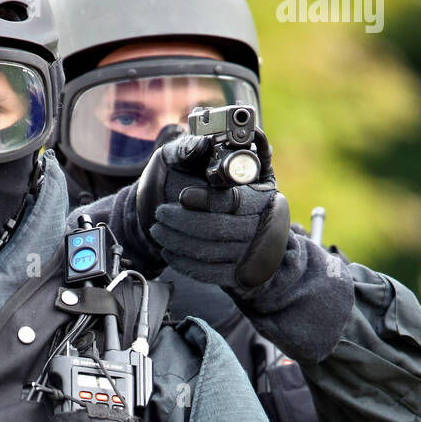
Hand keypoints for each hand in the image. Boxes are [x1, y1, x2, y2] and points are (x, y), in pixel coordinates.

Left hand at [135, 129, 290, 290]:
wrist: (251, 240)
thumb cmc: (233, 197)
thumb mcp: (219, 168)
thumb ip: (208, 152)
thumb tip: (199, 145)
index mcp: (262, 199)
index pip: (232, 201)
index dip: (205, 199)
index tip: (182, 195)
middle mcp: (262, 227)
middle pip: (216, 227)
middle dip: (182, 222)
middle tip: (160, 214)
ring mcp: (251, 255)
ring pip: (209, 251)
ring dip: (178, 242)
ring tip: (157, 231)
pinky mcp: (238, 276)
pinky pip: (209, 272)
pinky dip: (185, 263)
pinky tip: (169, 253)